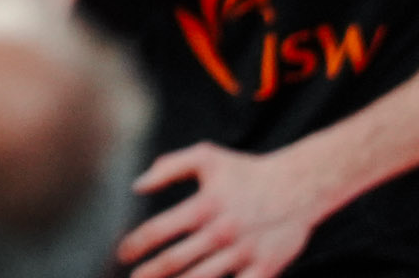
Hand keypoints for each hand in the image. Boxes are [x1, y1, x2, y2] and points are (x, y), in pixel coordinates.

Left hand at [118, 142, 326, 277]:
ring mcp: (243, 254)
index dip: (135, 245)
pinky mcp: (266, 270)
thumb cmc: (247, 171)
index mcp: (202, 207)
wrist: (300, 186)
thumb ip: (168, 167)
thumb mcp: (206, 157)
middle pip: (174, 262)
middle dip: (148, 275)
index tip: (122, 255)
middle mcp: (220, 233)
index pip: (157, 231)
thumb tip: (137, 185)